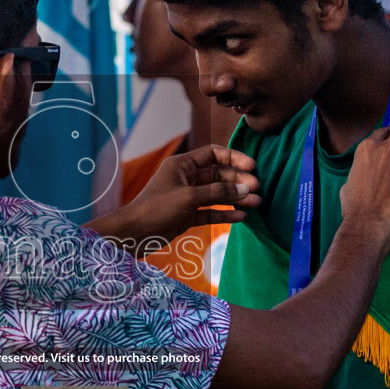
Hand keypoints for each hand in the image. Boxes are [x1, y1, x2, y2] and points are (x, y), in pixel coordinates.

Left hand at [91, 144, 261, 245]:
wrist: (132, 234)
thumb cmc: (155, 209)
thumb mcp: (189, 197)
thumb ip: (217, 192)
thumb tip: (244, 189)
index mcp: (182, 165)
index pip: (213, 154)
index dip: (234, 158)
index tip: (252, 167)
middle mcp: (186, 178)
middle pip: (219, 174)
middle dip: (238, 181)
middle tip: (257, 189)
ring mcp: (188, 198)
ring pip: (217, 194)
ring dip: (236, 198)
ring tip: (256, 203)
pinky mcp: (187, 216)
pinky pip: (211, 211)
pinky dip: (225, 213)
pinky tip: (241, 217)